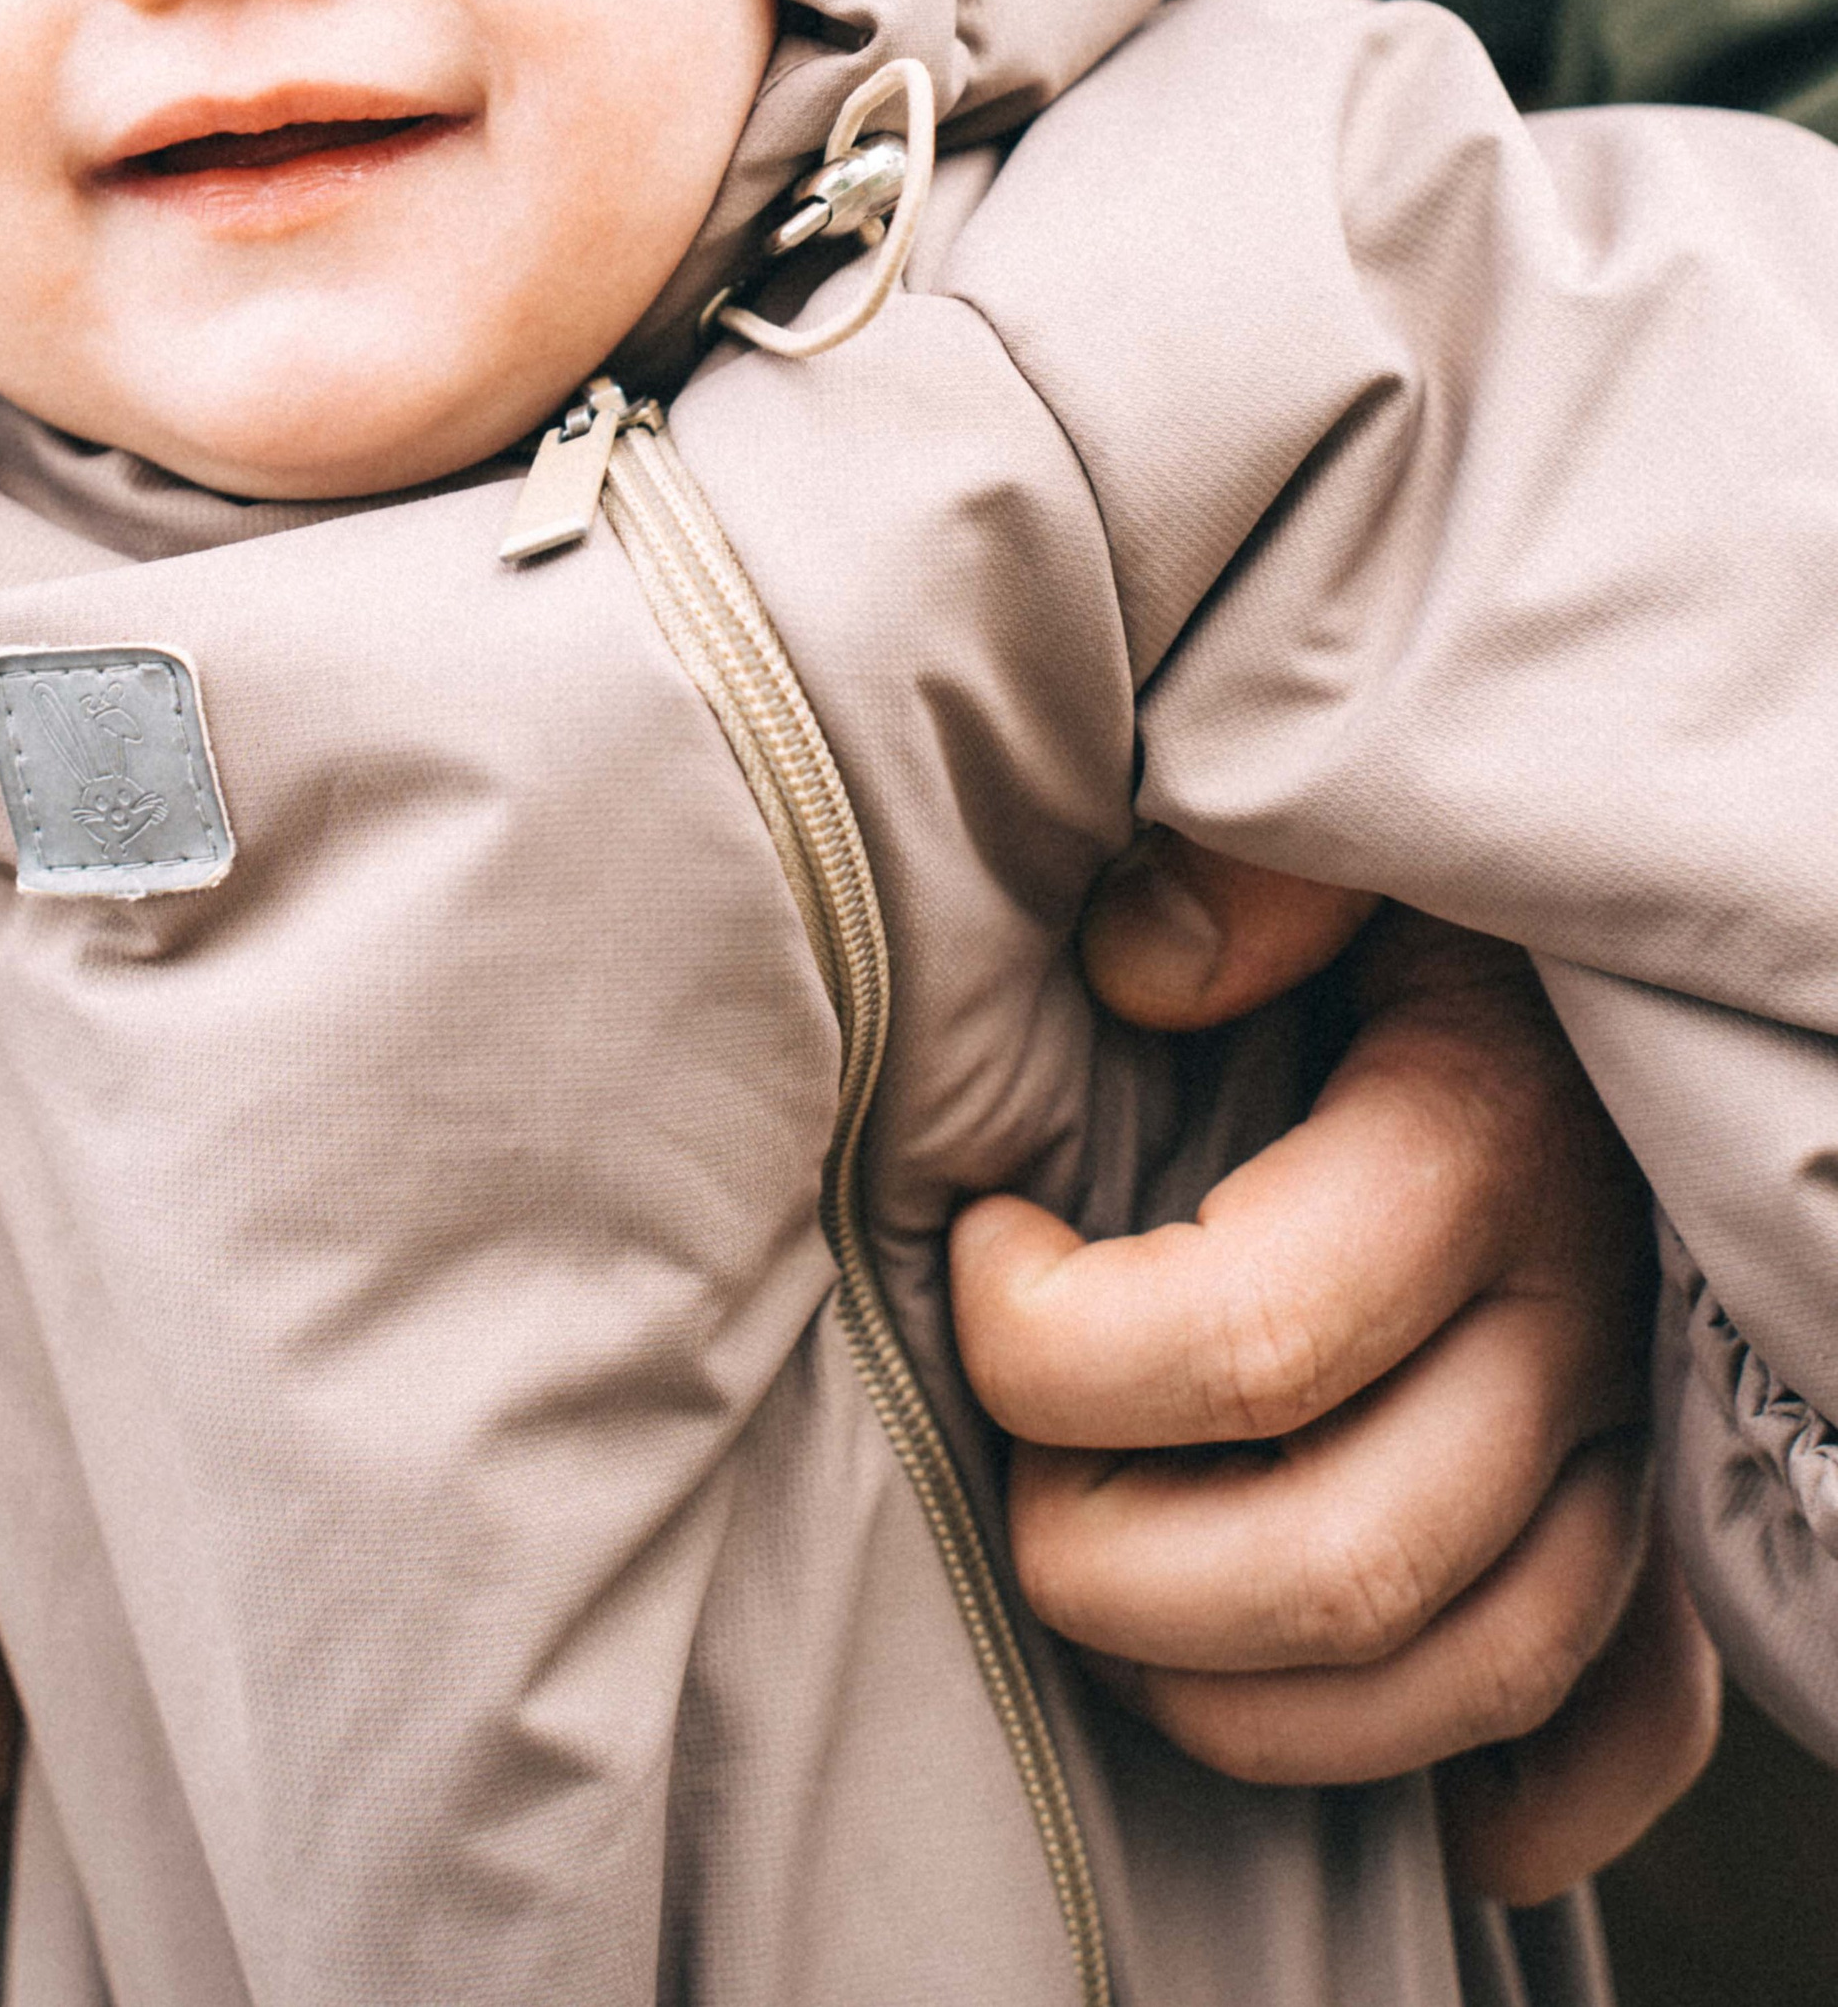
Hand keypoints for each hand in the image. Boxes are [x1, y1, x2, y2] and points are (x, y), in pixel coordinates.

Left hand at [953, 843, 1717, 1902]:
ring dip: (1248, 1704)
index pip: (1249, 1338)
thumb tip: (1140, 964)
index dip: (1052, 1339)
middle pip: (1346, 1558)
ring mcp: (1631, 1424)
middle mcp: (1576, 1313)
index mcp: (1480, 1139)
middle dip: (1115, 1565)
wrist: (1616, 875)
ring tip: (1105, 1596)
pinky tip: (1436, 1826)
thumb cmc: (1429, 848)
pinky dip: (1527, 1798)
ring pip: (1466, 1672)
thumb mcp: (1346, 808)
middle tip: (1012, 1465)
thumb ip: (1250, 859)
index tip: (978, 1242)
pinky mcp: (1657, 1489)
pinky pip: (1631, 1714)